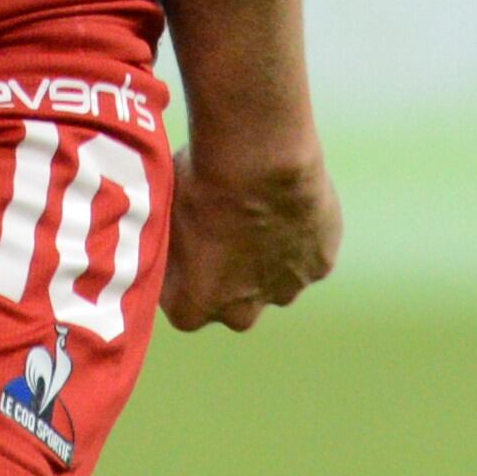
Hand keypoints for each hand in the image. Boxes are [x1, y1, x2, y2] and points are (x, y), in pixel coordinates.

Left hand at [161, 133, 339, 331]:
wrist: (258, 162)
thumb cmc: (199, 183)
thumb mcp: (162, 214)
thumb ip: (165, 243)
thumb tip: (157, 237)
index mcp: (191, 307)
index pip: (182, 301)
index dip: (184, 270)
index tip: (187, 242)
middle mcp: (239, 313)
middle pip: (234, 304)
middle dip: (231, 275)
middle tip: (227, 227)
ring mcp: (284, 291)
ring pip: (275, 281)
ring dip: (269, 256)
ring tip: (261, 208)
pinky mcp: (319, 266)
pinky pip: (309, 255)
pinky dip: (302, 235)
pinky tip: (290, 201)